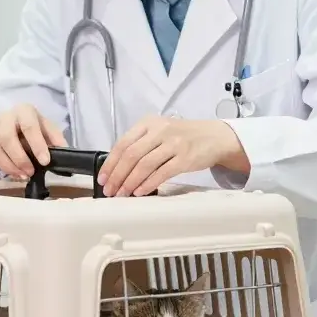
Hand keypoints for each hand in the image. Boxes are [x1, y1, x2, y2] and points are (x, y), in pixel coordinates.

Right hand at [0, 104, 66, 178]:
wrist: (17, 121)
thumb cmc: (35, 125)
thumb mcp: (48, 128)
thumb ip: (56, 139)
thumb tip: (65, 151)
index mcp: (24, 111)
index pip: (29, 127)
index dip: (37, 145)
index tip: (45, 161)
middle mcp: (6, 117)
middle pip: (8, 138)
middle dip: (20, 158)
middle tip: (31, 172)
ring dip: (10, 166)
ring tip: (23, 176)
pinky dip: (3, 167)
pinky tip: (14, 174)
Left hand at [98, 116, 249, 196]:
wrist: (213, 136)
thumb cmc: (182, 137)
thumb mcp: (159, 131)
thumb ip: (140, 144)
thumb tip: (117, 168)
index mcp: (148, 123)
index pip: (123, 143)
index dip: (111, 163)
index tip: (103, 179)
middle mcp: (160, 130)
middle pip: (131, 155)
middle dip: (118, 175)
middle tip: (111, 191)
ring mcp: (173, 144)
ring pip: (145, 165)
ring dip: (130, 182)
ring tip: (123, 194)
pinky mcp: (185, 158)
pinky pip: (162, 173)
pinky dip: (148, 184)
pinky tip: (140, 192)